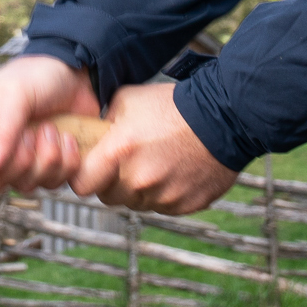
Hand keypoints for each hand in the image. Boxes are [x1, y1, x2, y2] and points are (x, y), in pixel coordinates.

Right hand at [0, 54, 99, 194]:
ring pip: (24, 187)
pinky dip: (65, 165)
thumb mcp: (15, 95)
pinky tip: (68, 139)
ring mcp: (19, 161)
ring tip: (52, 129)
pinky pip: (51, 185)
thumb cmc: (36, 76)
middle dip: (18, 162)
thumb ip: (0, 131)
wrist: (77, 73)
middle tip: (31, 133)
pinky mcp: (46, 167)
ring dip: (45, 161)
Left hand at [75, 82, 236, 214]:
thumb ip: (105, 123)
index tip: (91, 168)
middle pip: (109, 196)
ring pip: (136, 203)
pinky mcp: (184, 205)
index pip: (82, 185)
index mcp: (120, 151)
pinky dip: (165, 194)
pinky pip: (163, 207)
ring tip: (156, 163)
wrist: (224, 116)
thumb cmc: (174, 105)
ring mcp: (163, 196)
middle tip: (127, 162)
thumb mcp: (129, 100)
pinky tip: (175, 171)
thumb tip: (94, 136)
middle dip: (112, 182)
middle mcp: (139, 180)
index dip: (84, 177)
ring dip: (139, 189)